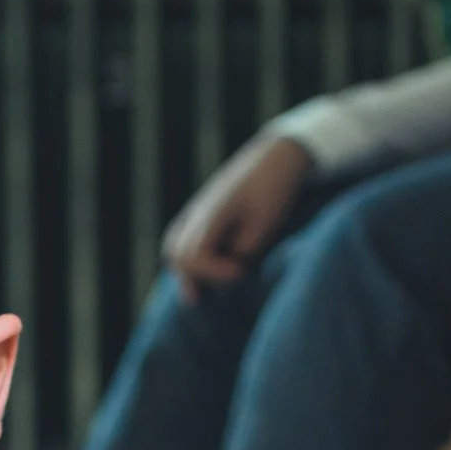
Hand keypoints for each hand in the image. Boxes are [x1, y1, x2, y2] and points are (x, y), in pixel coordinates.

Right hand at [160, 135, 311, 298]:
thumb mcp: (265, 224)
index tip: (241, 273)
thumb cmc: (275, 189)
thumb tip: (229, 268)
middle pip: (177, 253)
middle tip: (221, 285)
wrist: (276, 156)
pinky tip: (199, 276)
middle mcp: (198, 211)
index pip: (195, 254)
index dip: (214, 272)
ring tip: (196, 293)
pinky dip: (188, 258)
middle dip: (195, 275)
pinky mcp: (203, 210)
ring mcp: (197, 209)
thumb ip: (243, 251)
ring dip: (186, 270)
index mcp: (212, 212)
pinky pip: (182, 238)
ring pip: (174, 246)